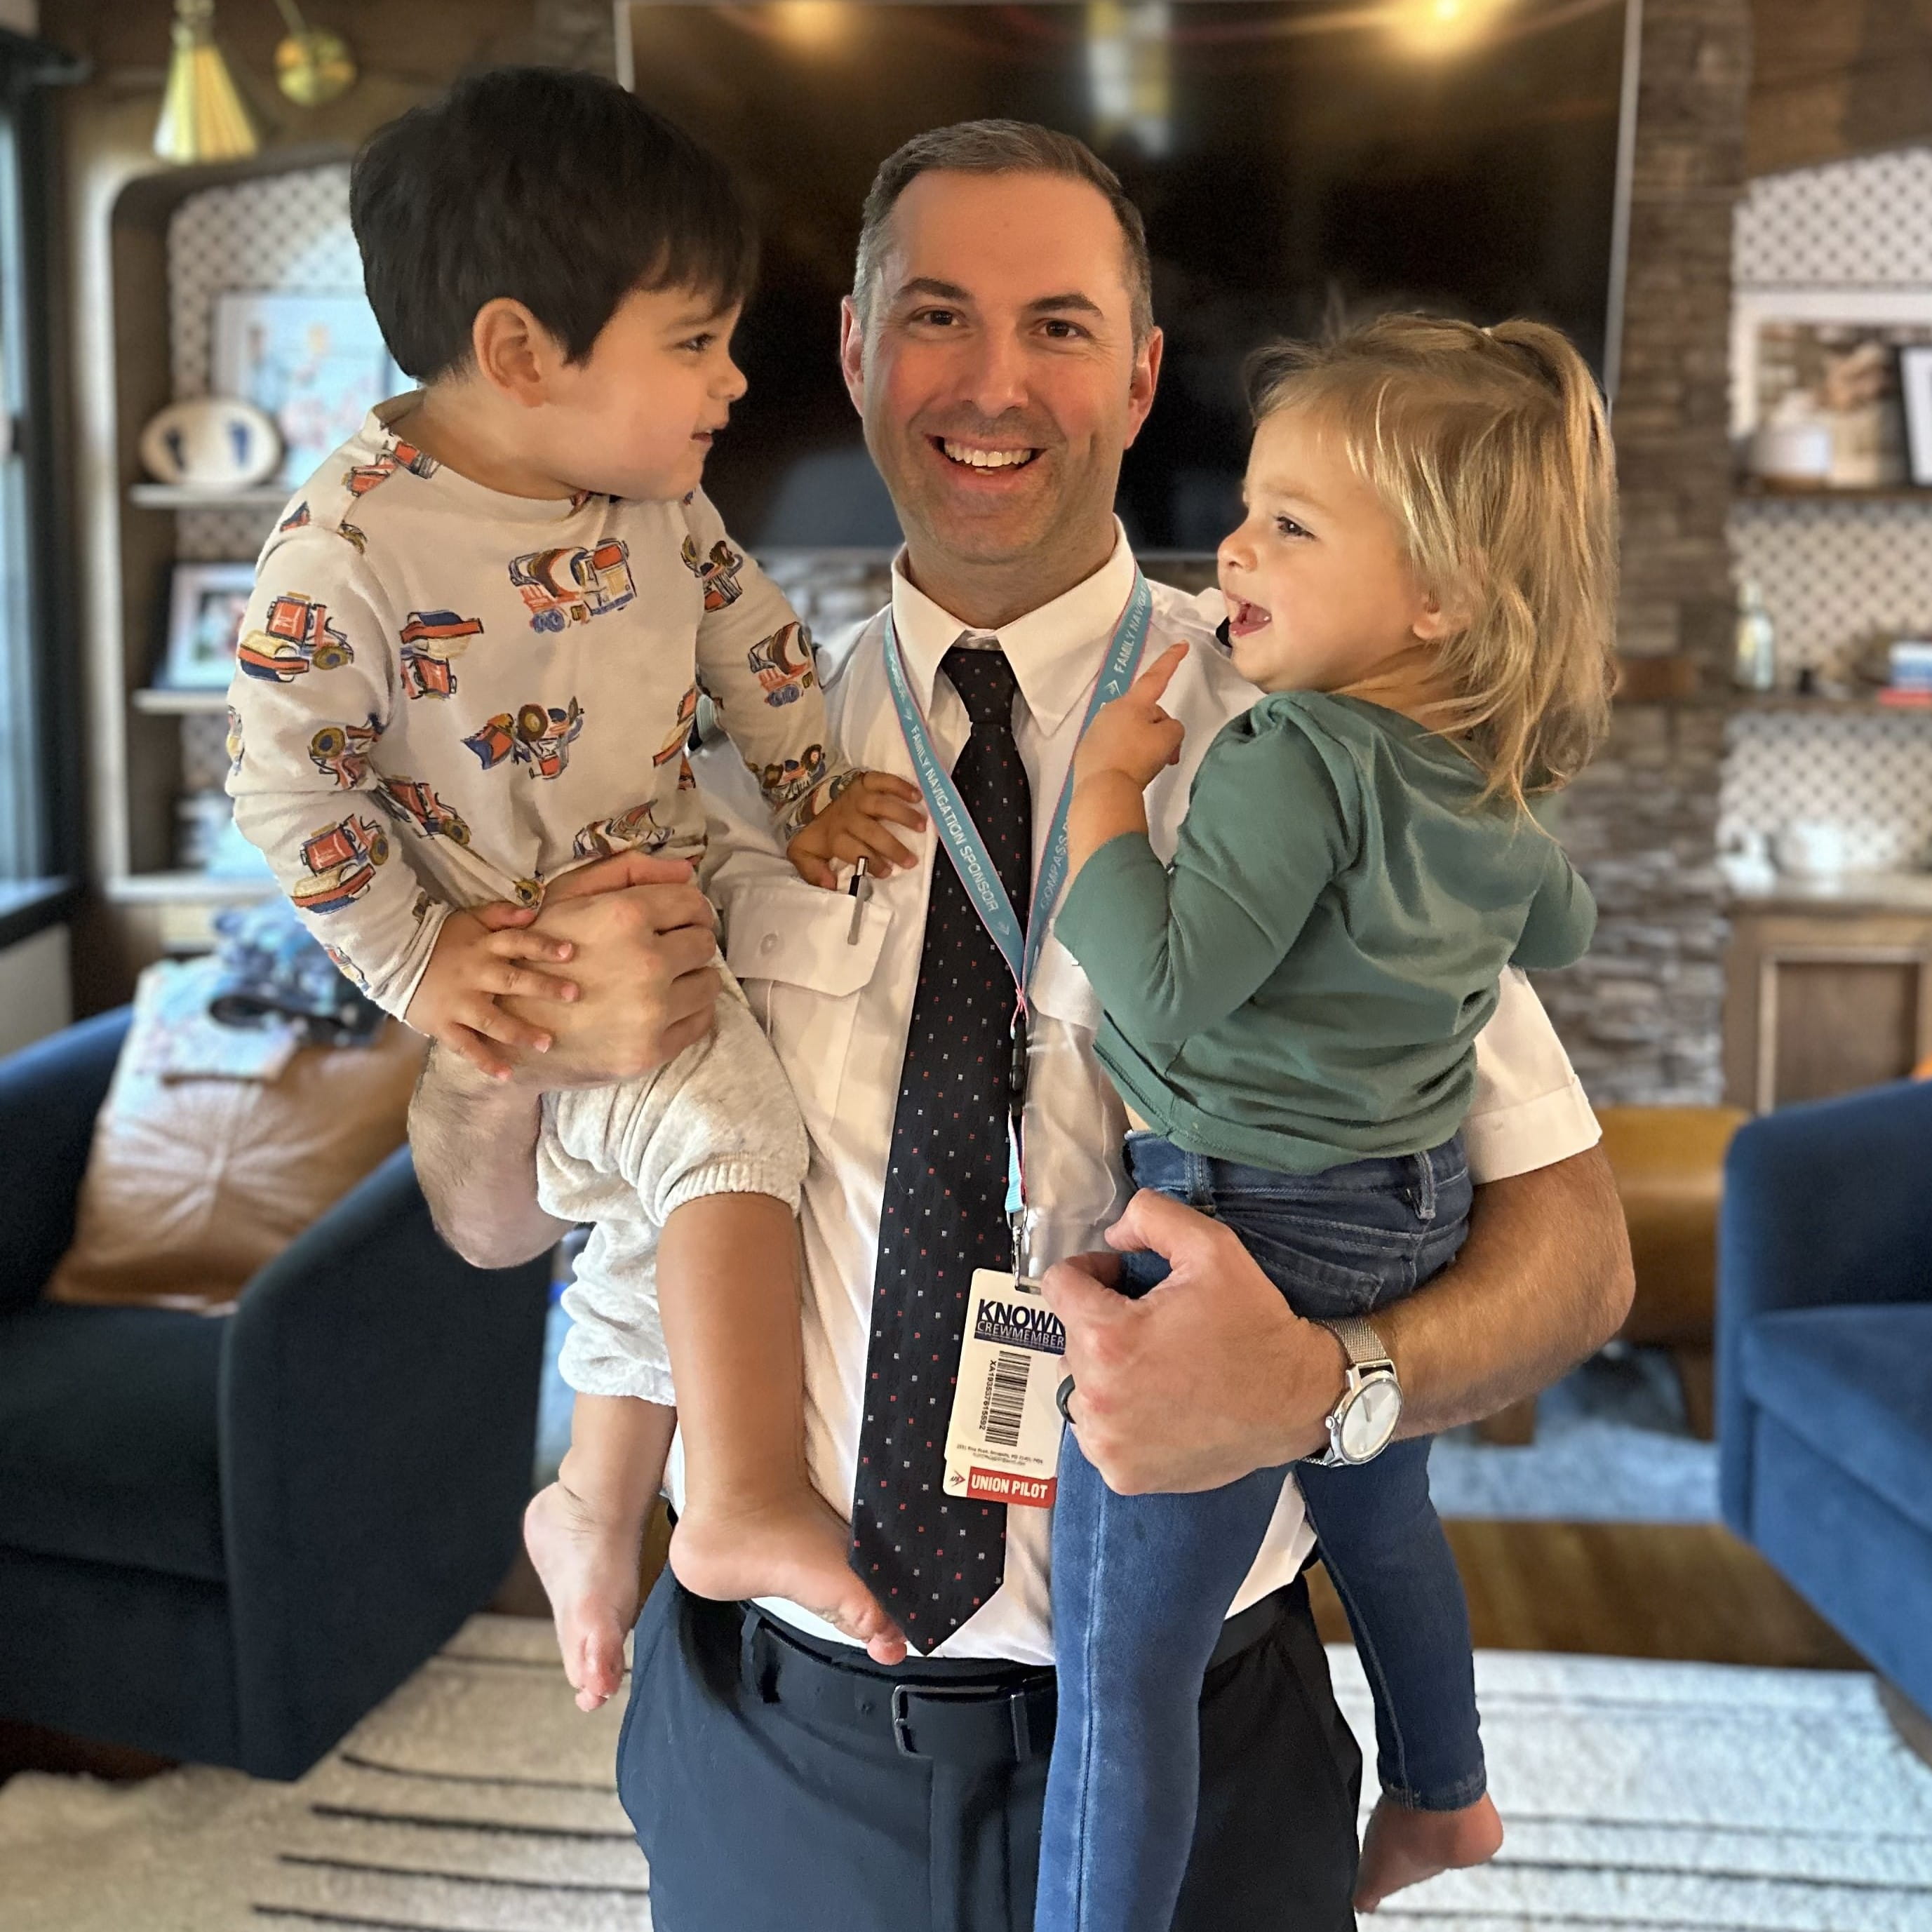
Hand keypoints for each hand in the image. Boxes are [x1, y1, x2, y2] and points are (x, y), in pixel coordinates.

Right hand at [404, 902, 580, 1081]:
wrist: (394, 960)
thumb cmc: (441, 940)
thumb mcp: (469, 919)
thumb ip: (501, 914)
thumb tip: (533, 912)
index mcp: (483, 947)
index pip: (517, 943)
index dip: (542, 946)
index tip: (570, 952)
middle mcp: (474, 975)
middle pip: (512, 981)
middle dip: (543, 987)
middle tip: (573, 994)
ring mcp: (459, 1003)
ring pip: (493, 1020)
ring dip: (520, 1032)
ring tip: (547, 1043)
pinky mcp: (445, 1026)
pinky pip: (467, 1046)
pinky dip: (486, 1062)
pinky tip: (507, 1074)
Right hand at [495, 850, 722, 1086]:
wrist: (507, 1028)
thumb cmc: (535, 952)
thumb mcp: (567, 897)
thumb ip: (627, 872)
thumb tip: (686, 871)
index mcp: (625, 917)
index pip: (693, 904)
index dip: (688, 909)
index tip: (677, 919)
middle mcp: (646, 964)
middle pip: (704, 942)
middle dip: (688, 941)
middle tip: (666, 949)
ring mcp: (651, 1012)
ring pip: (709, 983)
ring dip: (691, 977)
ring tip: (664, 979)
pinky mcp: (651, 1051)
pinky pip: (701, 1021)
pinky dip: (689, 1010)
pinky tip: (663, 1005)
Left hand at [786, 770, 926, 889]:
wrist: (802, 796)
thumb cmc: (812, 830)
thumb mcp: (803, 854)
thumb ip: (813, 871)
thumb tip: (831, 885)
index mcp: (834, 835)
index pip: (854, 850)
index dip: (871, 862)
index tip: (887, 872)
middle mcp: (847, 815)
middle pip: (871, 831)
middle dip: (892, 847)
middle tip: (911, 860)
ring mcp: (856, 796)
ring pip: (881, 805)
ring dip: (903, 815)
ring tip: (922, 826)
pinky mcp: (863, 781)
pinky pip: (883, 780)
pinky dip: (900, 786)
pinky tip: (917, 796)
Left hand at [1040, 1189, 1347, 1493]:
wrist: (1297, 1400)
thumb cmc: (1254, 1325)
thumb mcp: (1212, 1246)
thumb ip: (1151, 1216)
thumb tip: (1113, 1235)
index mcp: (1107, 1338)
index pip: (1059, 1286)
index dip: (1091, 1272)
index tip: (1121, 1279)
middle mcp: (1095, 1396)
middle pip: (1071, 1337)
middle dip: (1102, 1323)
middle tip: (1153, 1326)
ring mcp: (1106, 1442)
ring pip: (1079, 1387)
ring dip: (1104, 1372)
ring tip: (1156, 1367)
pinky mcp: (1122, 1474)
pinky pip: (1097, 1432)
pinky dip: (1118, 1416)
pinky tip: (1159, 1404)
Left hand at [1072, 643, 1188, 791]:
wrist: (1102, 790)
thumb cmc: (1137, 759)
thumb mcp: (1169, 739)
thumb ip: (1173, 726)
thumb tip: (1161, 729)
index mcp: (1132, 703)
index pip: (1156, 676)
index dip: (1171, 660)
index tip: (1181, 645)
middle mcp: (1111, 710)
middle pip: (1146, 712)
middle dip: (1161, 729)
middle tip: (1170, 756)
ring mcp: (1097, 729)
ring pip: (1131, 730)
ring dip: (1146, 744)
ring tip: (1151, 767)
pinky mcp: (1088, 750)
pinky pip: (1115, 746)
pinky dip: (1128, 755)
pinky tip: (1130, 772)